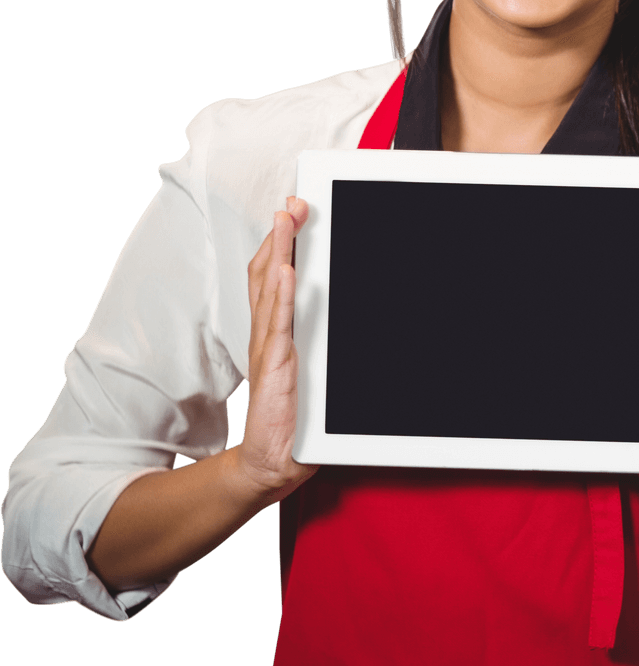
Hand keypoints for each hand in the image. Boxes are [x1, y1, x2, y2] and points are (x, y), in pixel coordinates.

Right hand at [234, 196, 318, 504]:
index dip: (280, 242)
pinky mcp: (274, 368)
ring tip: (286, 221)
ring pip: (270, 291)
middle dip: (281, 236)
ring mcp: (269, 348)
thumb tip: (341, 308)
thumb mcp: (312, 368)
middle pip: (268, 273)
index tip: (293, 212)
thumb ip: (319, 341)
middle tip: (293, 204)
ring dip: (279, 252)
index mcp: (276, 331)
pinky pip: (278, 327)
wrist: (274, 462)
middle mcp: (268, 334)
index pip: (273, 277)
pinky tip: (288, 272)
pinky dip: (282, 297)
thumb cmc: (295, 417)